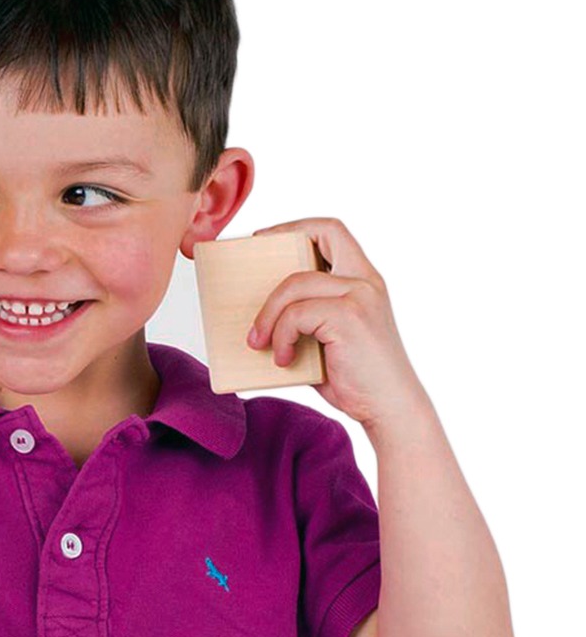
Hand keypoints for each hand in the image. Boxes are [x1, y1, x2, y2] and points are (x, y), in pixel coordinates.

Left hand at [246, 217, 429, 429]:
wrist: (388, 409)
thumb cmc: (356, 379)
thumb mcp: (325, 340)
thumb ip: (302, 319)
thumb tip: (254, 318)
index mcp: (364, 280)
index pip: (332, 230)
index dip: (296, 227)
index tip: (265, 239)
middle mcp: (366, 281)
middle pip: (315, 239)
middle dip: (274, 253)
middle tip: (248, 282)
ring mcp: (360, 296)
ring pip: (294, 284)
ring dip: (268, 315)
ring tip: (259, 343)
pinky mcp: (350, 317)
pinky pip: (296, 314)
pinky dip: (281, 336)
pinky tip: (283, 359)